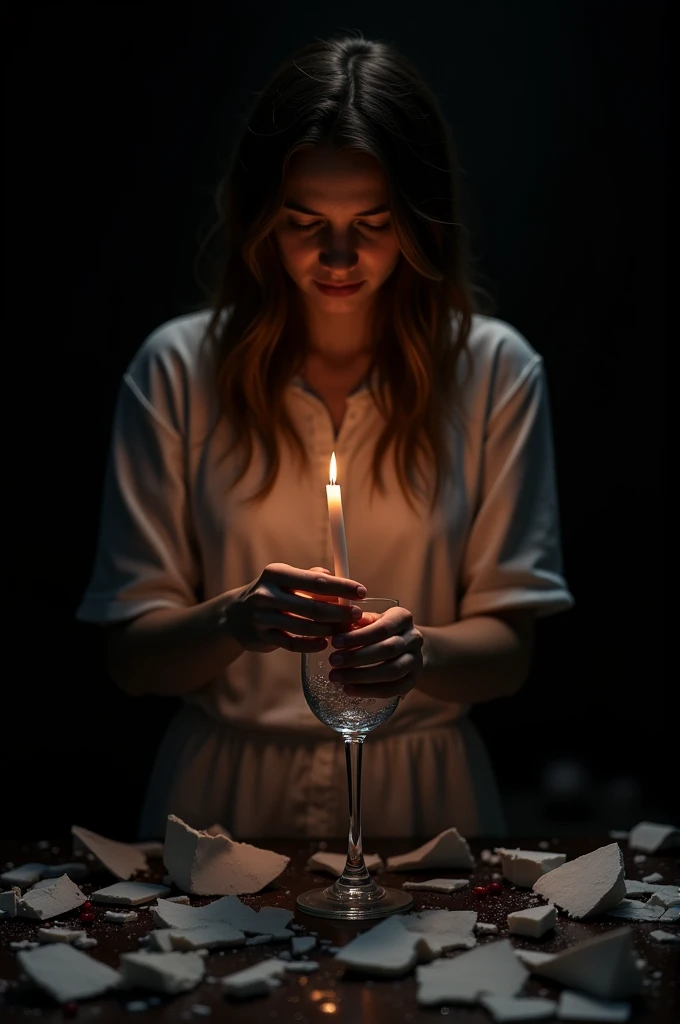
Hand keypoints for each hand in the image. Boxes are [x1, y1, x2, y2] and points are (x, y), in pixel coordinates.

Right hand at [226, 563, 366, 653]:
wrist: (235, 614)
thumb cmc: (273, 593)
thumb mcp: (287, 578)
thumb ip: (312, 577)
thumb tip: (339, 577)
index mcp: (277, 573)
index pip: (316, 581)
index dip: (342, 587)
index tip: (362, 592)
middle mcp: (267, 594)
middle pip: (312, 606)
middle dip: (339, 612)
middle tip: (358, 615)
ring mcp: (262, 617)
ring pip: (304, 627)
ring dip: (328, 630)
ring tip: (344, 630)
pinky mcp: (261, 637)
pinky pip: (292, 644)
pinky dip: (311, 645)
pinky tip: (324, 643)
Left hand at [327, 605, 423, 699]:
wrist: (405, 647)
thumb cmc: (379, 630)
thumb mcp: (371, 620)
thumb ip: (355, 622)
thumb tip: (336, 628)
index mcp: (403, 618)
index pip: (382, 628)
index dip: (358, 636)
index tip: (335, 642)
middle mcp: (414, 638)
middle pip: (387, 650)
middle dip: (357, 657)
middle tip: (333, 661)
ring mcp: (416, 661)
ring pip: (392, 672)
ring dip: (361, 676)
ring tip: (336, 677)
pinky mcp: (413, 681)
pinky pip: (393, 689)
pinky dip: (369, 691)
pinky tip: (348, 689)